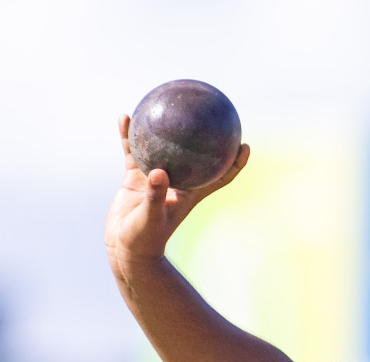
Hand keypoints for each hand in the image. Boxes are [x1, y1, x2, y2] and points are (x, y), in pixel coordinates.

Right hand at [104, 113, 249, 274]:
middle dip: (205, 137)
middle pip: (198, 156)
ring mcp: (157, 178)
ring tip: (163, 104)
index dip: (235, 162)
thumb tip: (159, 171)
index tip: (245, 144)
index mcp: (190, 194)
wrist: (124, 248)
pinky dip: (130, 135)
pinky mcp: (136, 177)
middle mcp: (177, 183)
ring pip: (164, 147)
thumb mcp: (151, 219)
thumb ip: (155, 196)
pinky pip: (134, 150)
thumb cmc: (143, 239)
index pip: (221, 177)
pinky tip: (125, 117)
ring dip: (164, 128)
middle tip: (211, 113)